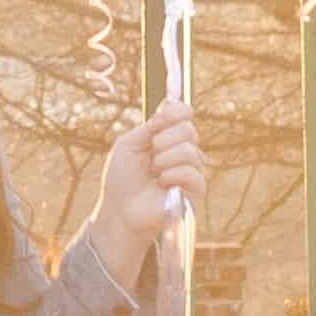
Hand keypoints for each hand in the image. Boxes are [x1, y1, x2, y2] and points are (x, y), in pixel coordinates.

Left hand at [95, 100, 205, 283]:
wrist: (120, 209)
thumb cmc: (122, 178)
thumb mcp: (129, 144)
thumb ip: (151, 126)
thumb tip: (169, 106)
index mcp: (168, 135)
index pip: (184, 112)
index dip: (176, 111)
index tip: (161, 118)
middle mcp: (183, 149)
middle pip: (188, 129)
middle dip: (163, 140)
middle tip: (150, 155)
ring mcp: (191, 169)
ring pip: (189, 150)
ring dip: (164, 161)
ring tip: (154, 174)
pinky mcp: (195, 190)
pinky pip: (192, 173)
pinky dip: (172, 176)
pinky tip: (162, 184)